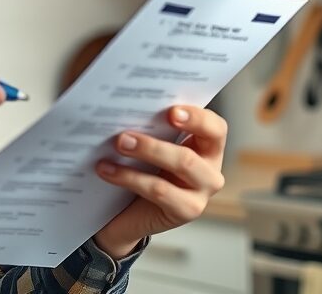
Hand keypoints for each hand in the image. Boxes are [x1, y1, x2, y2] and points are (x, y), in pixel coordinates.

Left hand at [92, 106, 227, 257]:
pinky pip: (160, 190)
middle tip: (124, 136)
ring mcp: (202, 193)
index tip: (172, 111)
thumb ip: (149, 127)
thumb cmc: (141, 170)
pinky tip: (107, 170)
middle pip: (193, 152)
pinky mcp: (187, 210)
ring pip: (182, 165)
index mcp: (206, 147)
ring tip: (118, 145)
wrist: (128, 213)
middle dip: (156, 142)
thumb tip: (123, 107)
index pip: (215, 128)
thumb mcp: (149, 146)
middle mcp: (209, 170)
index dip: (197, 118)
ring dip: (146, 152)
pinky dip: (130, 178)